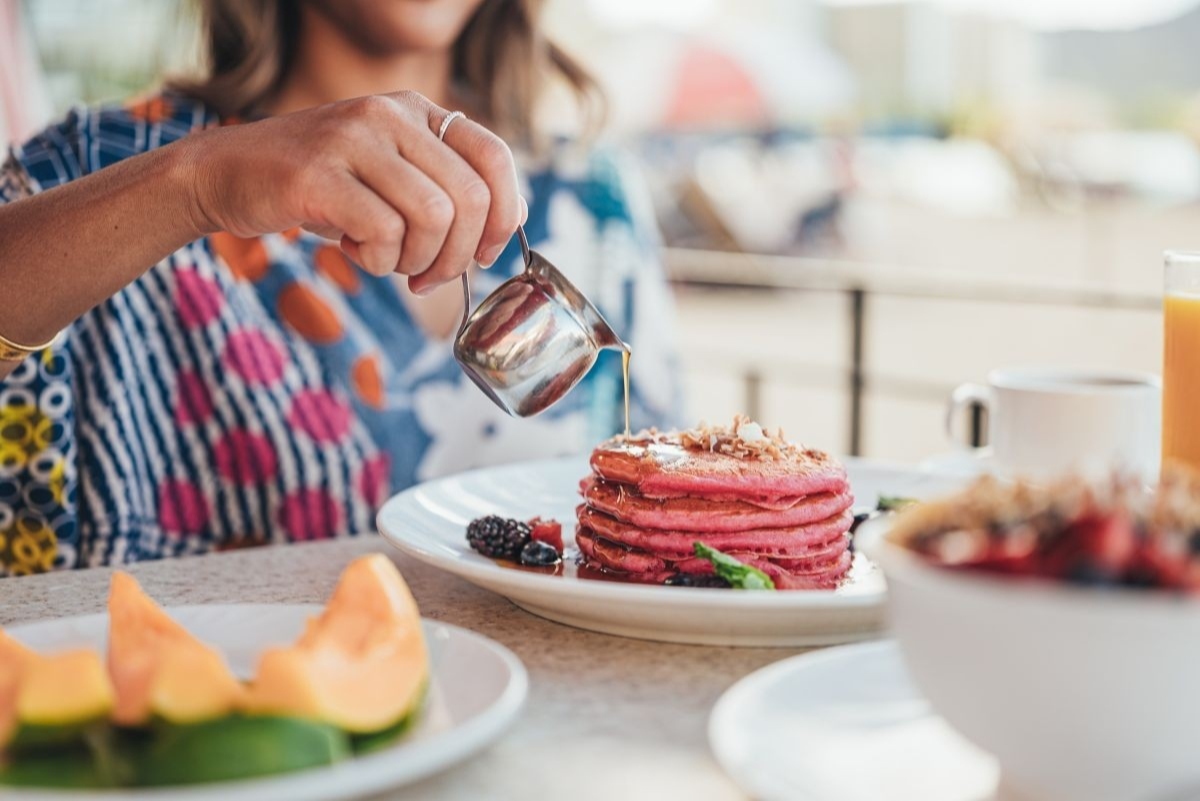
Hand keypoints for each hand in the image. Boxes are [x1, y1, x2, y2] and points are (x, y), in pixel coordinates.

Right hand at [184, 91, 526, 293]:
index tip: (483, 254)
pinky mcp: (318, 175)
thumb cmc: (320, 187)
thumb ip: (443, 187)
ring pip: (433, 217)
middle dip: (458, 256)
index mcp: (416, 110)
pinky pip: (385, 233)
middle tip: (428, 277)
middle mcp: (389, 113)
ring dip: (418, 261)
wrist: (226, 173)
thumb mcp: (389, 173)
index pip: (494, 157)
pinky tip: (355, 253)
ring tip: (389, 263)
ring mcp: (353, 138)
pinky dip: (379, 261)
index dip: (501, 216)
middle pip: (468, 198)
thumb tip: (508, 222)